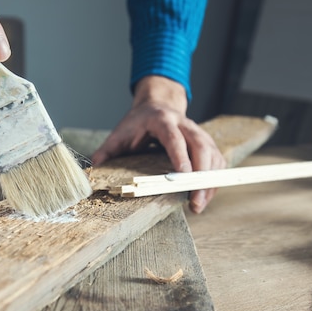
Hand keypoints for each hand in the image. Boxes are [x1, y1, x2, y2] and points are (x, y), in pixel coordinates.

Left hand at [91, 75, 226, 213]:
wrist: (158, 105)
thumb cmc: (138, 122)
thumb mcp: (120, 133)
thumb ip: (107, 150)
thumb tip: (94, 169)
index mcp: (163, 120)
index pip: (175, 139)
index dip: (180, 156)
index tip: (183, 176)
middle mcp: (186, 125)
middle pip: (202, 147)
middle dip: (201, 175)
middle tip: (196, 201)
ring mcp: (200, 133)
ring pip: (214, 156)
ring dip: (210, 181)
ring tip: (200, 204)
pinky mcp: (208, 144)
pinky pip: (217, 162)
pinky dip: (214, 180)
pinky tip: (205, 196)